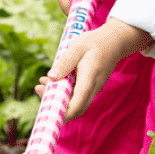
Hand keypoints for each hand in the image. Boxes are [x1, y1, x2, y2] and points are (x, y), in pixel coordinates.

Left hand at [37, 18, 152, 118]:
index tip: (48, 112)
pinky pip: (78, 95)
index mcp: (89, 78)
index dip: (63, 113)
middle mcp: (93, 87)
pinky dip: (65, 92)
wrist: (115, 40)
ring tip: (42, 82)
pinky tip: (54, 79)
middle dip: (56, 105)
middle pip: (75, 108)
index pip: (77, 104)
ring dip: (58, 97)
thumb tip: (50, 77)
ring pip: (76, 102)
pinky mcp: (92, 86)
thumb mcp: (77, 47)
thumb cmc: (95, 42)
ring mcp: (94, 88)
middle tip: (38, 89)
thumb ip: (65, 62)